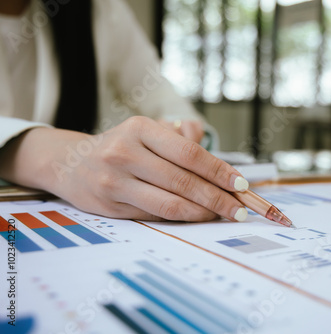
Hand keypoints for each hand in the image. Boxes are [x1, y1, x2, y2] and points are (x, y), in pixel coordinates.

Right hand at [0, 116, 248, 221]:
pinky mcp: (110, 206)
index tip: (241, 184)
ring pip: (170, 203)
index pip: (189, 153)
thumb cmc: (121, 145)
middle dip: (218, 198)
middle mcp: (125, 153)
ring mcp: (115, 181)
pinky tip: (197, 217)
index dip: (219, 171)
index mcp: (140, 129)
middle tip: (240, 209)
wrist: (71, 163)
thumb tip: (209, 146)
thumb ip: (180, 135)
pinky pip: (154, 215)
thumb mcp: (147, 129)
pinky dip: (181, 218)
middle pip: (183, 181)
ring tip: (223, 215)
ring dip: (203, 212)